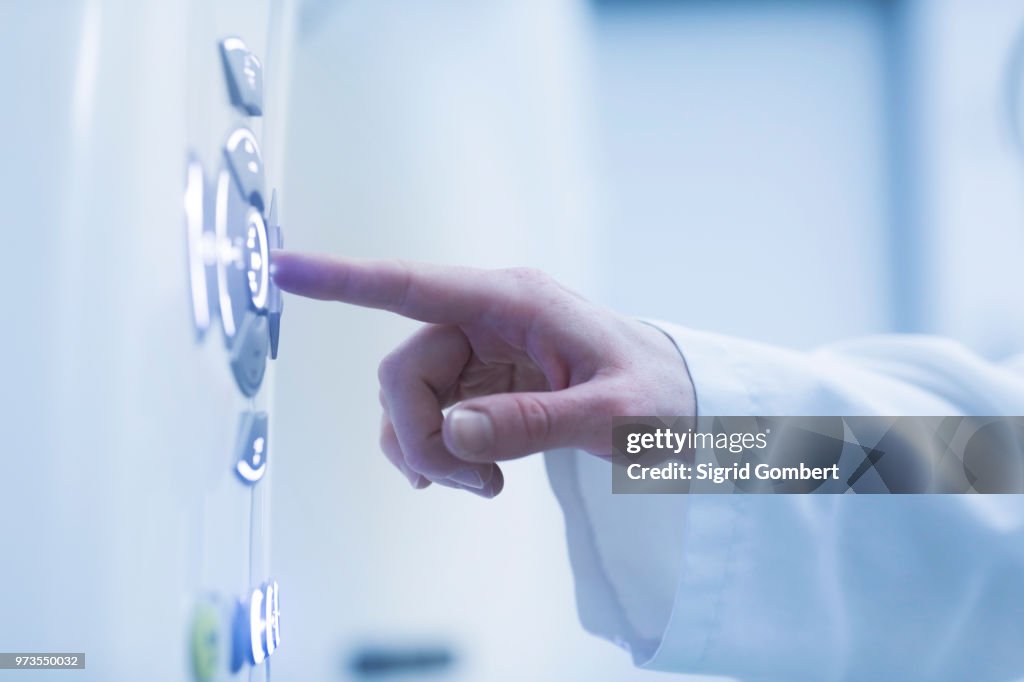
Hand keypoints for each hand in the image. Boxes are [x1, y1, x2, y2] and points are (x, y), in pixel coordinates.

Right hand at [271, 251, 695, 496]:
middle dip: (424, 435)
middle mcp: (488, 320)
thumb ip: (533, 422)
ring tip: (487, 484)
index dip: (344, 280)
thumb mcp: (613, 416)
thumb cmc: (663, 398)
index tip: (281, 268)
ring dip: (432, 451)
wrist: (686, 408)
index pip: (413, 287)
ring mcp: (483, 353)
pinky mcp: (484, 385)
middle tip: (475, 484)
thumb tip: (452, 432)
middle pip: (404, 371)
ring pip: (410, 400)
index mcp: (516, 303)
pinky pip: (431, 418)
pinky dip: (439, 454)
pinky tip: (474, 477)